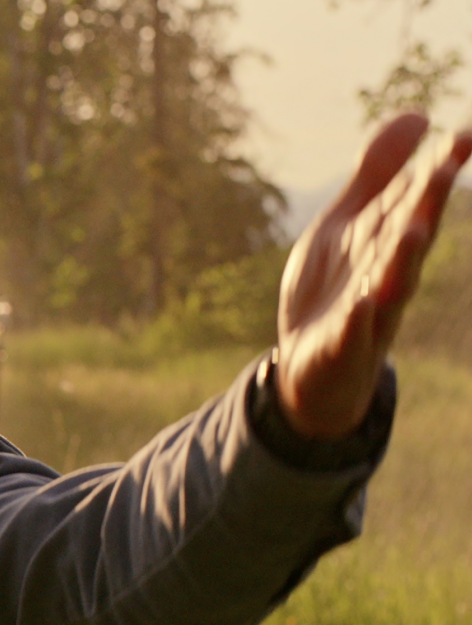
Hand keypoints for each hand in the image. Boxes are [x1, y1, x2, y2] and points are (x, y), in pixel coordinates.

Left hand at [276, 114, 470, 439]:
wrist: (310, 368)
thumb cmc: (335, 287)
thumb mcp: (347, 222)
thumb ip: (377, 173)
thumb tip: (418, 114)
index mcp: (388, 239)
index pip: (417, 199)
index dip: (438, 168)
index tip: (464, 134)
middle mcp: (386, 272)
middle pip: (411, 234)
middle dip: (428, 203)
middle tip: (445, 166)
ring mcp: (365, 311)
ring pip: (390, 281)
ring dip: (402, 256)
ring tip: (414, 229)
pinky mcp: (337, 346)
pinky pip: (350, 332)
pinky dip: (358, 318)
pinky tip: (362, 302)